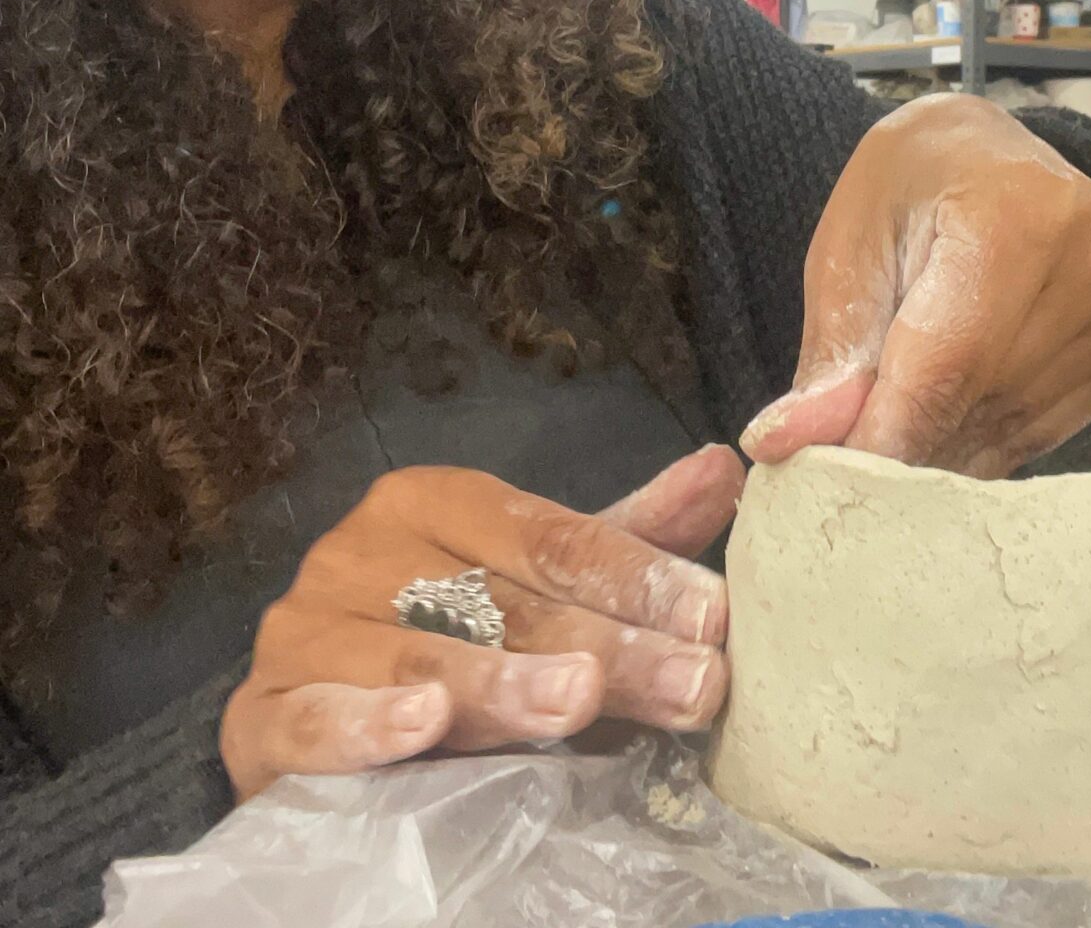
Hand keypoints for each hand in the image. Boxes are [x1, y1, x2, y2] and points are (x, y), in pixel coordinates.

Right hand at [220, 443, 743, 799]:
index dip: (637, 576)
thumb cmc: (451, 643)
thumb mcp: (543, 587)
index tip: (715, 620)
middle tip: (690, 684)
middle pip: (505, 604)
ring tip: (577, 698)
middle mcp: (362, 549)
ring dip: (504, 682)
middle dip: (608, 648)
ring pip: (422, 656)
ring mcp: (306, 630)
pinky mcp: (258, 716)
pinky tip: (425, 725)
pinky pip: (316, 719)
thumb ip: (625, 539)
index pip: (550, 536)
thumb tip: (727, 469)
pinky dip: (370, 724)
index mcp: (435, 502)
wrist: (311, 722)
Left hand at [742, 94, 1090, 477]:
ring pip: (1015, 426)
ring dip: (945, 449)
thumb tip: (795, 441)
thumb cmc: (912, 185)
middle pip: (982, 400)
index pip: (947, 362)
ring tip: (895, 431)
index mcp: (1015, 211)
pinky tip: (950, 419)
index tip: (828, 481)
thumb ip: (834, 346)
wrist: (991, 152)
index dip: (883, 436)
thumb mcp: (851, 242)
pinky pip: (1048, 427)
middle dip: (904, 444)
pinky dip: (987, 437)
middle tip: (843, 465)